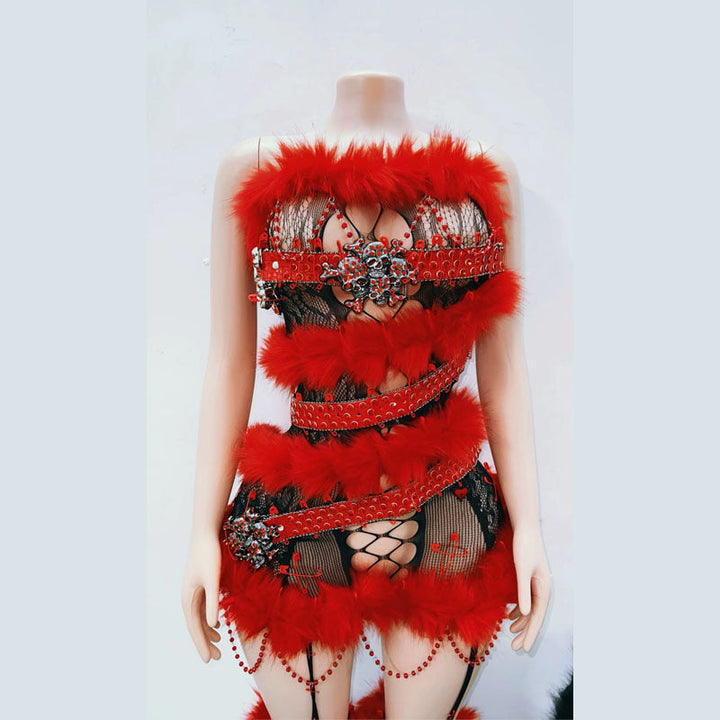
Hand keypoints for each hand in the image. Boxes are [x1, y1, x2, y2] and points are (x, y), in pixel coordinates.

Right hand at [181, 532, 221, 661]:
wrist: (205, 535)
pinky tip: (219, 624)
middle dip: (205, 643)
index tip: (209, 660)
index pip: (195, 628)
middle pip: (196, 626)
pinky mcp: (200, 586)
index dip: (202, 645)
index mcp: (188, 599)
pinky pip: (203, 609)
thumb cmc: (209, 555)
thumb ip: (213, 602)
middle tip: (217, 658)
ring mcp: (193, 592)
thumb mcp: (213, 580)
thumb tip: (212, 626)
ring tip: (220, 645)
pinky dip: (209, 619)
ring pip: (199, 619)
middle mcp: (188, 598)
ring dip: (208, 632)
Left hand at [508, 523, 551, 652]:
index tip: (524, 648)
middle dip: (526, 632)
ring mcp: (537, 584)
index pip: (537, 617)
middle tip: (515, 648)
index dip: (531, 634)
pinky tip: (510, 616)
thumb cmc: (524, 547)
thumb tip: (523, 613)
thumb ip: (522, 591)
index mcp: (544, 589)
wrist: (525, 528)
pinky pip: (526, 600)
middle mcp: (543, 589)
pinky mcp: (530, 579)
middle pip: (534, 616)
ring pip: (530, 609)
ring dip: (522, 622)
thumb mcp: (521, 570)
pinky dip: (519, 610)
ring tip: (511, 634)